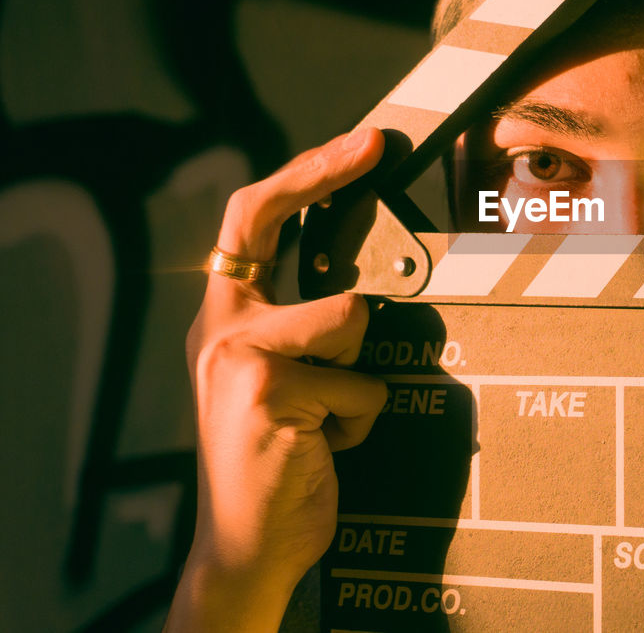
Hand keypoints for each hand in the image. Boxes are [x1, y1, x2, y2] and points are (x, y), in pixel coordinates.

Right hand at [166, 129, 387, 631]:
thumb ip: (307, 326)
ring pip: (352, 321)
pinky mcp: (270, 391)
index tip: (358, 145)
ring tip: (329, 418)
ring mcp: (240, 358)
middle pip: (283, 230)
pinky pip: (364, 386)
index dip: (306, 173)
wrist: (246, 543)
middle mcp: (222, 328)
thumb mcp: (285, 379)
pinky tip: (328, 448)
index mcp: (226, 317)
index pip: (254, 219)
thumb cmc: (281, 458)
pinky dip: (361, 422)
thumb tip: (371, 281)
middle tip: (376, 148)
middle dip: (331, 186)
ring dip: (359, 378)